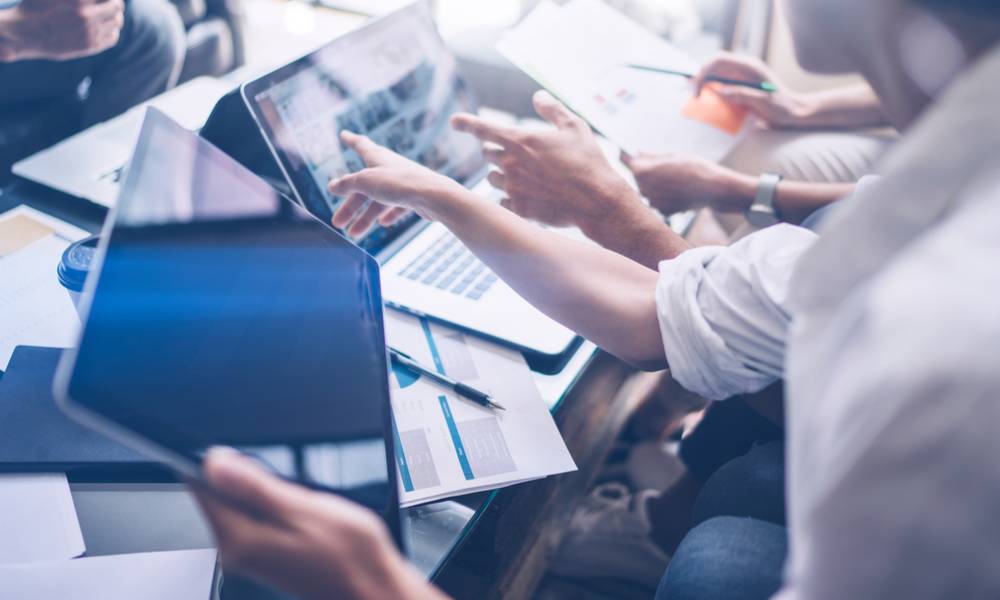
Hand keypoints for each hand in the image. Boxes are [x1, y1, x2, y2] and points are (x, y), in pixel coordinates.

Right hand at [0, 0, 124, 61]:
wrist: (24, 33)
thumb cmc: (36, 6)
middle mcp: (86, 15)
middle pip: (116, 6)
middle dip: (116, 3)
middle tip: (113, 2)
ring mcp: (89, 32)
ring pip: (117, 21)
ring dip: (116, 16)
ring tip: (111, 14)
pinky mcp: (90, 46)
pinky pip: (113, 37)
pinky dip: (113, 30)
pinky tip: (106, 27)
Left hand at [191, 449, 443, 599]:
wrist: (373, 588)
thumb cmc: (349, 557)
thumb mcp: (305, 508)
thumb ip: (255, 486)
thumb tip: (214, 462)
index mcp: (240, 539)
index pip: (202, 488)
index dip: (220, 462)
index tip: (247, 457)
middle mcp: (238, 550)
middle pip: (221, 494)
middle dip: (250, 476)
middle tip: (289, 485)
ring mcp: (251, 554)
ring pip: (242, 503)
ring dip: (269, 492)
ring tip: (302, 502)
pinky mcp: (266, 554)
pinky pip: (259, 516)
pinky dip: (279, 506)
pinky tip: (306, 513)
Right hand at [329, 131, 470, 236]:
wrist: (434, 196)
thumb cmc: (400, 183)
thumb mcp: (366, 182)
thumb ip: (348, 184)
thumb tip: (332, 186)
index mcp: (379, 157)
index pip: (361, 145)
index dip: (351, 140)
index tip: (344, 134)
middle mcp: (390, 168)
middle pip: (364, 187)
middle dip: (350, 206)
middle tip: (337, 223)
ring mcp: (403, 183)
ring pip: (379, 201)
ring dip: (365, 218)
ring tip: (353, 234)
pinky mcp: (414, 198)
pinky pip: (397, 207)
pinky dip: (388, 215)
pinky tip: (383, 224)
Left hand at [451, 90, 640, 230]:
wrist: (596, 202)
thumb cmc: (588, 161)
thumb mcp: (575, 127)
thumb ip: (552, 109)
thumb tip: (538, 96)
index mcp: (520, 140)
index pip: (483, 128)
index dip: (466, 123)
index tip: (454, 121)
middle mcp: (510, 163)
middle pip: (487, 154)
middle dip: (498, 152)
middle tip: (521, 157)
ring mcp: (512, 188)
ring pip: (492, 179)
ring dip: (503, 176)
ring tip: (529, 178)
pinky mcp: (517, 209)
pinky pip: (502, 201)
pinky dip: (510, 198)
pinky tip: (530, 197)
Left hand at [622, 151, 754, 214]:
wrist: (713, 188)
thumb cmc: (694, 168)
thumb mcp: (672, 156)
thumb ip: (651, 156)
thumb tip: (638, 153)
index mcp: (643, 172)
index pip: (632, 164)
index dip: (636, 159)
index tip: (638, 156)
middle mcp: (644, 189)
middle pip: (640, 179)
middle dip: (648, 173)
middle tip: (666, 168)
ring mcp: (653, 202)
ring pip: (649, 191)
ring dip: (656, 185)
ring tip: (675, 179)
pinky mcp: (664, 211)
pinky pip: (660, 201)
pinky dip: (666, 196)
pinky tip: (679, 190)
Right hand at [693, 52, 818, 128]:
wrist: (794, 113)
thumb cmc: (781, 108)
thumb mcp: (761, 102)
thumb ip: (741, 94)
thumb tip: (718, 90)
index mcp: (749, 67)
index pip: (718, 60)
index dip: (703, 72)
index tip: (698, 93)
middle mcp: (744, 68)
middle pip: (714, 64)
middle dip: (700, 77)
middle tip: (693, 96)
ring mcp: (742, 76)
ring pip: (716, 73)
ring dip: (704, 83)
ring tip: (696, 98)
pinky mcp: (742, 85)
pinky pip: (722, 82)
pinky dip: (711, 89)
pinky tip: (707, 100)